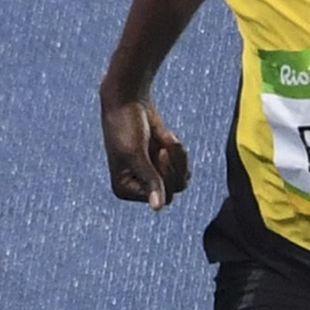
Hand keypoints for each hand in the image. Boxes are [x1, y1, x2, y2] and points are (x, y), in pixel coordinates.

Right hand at [103, 92, 189, 207]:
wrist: (129, 100)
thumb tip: (157, 209)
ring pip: (181, 182)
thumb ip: (150, 180)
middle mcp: (138, 187)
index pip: (159, 199)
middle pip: (172, 193)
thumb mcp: (137, 153)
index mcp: (124, 190)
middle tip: (165, 148)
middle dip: (173, 168)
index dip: (165, 178)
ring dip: (178, 158)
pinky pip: (184, 169)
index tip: (160, 153)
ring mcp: (153, 176)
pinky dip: (179, 153)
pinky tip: (166, 136)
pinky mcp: (164, 164)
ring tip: (167, 139)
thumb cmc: (126, 125)